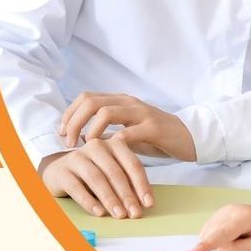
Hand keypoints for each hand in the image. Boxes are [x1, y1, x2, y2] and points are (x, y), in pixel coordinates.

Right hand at [40, 135, 153, 218]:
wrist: (58, 172)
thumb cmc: (91, 175)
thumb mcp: (111, 174)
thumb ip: (127, 182)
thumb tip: (144, 203)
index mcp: (113, 144)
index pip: (132, 164)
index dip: (142, 185)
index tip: (149, 204)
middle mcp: (96, 147)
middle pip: (115, 172)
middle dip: (127, 195)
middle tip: (135, 213)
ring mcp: (77, 157)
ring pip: (97, 179)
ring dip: (110, 199)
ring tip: (119, 215)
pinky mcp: (62, 171)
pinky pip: (76, 187)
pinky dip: (89, 201)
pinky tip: (99, 212)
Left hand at [58, 92, 196, 161]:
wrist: (189, 137)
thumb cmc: (155, 137)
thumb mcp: (127, 132)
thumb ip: (107, 131)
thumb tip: (82, 137)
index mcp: (120, 101)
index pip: (86, 97)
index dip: (69, 113)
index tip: (62, 132)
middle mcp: (128, 102)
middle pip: (91, 101)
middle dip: (73, 121)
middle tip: (68, 142)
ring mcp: (141, 113)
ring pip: (106, 111)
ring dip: (89, 129)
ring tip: (84, 147)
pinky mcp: (153, 128)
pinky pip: (128, 132)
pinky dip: (113, 142)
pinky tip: (108, 153)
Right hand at [193, 202, 250, 250]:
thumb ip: (241, 250)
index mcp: (244, 216)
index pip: (222, 232)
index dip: (208, 243)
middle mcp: (231, 210)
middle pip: (212, 233)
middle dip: (217, 246)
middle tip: (241, 247)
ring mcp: (225, 211)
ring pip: (209, 232)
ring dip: (217, 242)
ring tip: (242, 240)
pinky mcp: (221, 215)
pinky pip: (211, 231)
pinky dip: (217, 238)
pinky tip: (234, 238)